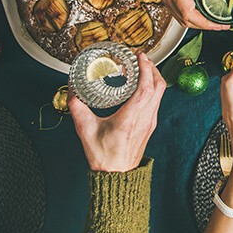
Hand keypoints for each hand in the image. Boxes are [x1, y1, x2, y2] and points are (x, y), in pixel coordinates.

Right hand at [68, 53, 166, 171]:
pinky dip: (152, 88)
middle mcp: (145, 118)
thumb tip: (72, 92)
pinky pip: (156, 100)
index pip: (146, 88)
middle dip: (152, 68)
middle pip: (158, 86)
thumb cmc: (104, 156)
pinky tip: (141, 85)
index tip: (140, 57)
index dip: (145, 69)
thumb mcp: (85, 130)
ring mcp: (150, 121)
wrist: (117, 175)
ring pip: (160, 93)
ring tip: (141, 67)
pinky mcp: (150, 124)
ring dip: (153, 77)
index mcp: (130, 118)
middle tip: (140, 57)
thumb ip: (77, 109)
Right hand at [143, 0, 232, 30]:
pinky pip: (177, 11)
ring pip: (180, 18)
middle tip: (222, 25)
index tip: (221, 25)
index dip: (207, 24)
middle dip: (204, 26)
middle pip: (185, 21)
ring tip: (213, 21)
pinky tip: (200, 11)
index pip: (190, 15)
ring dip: (196, 23)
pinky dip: (189, 15)